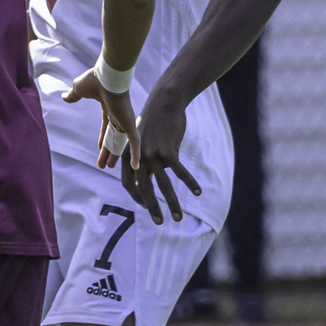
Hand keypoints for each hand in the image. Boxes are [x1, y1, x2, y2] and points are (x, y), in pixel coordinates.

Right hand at [62, 70, 138, 172]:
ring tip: (109, 167)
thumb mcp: (78, 89)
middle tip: (104, 163)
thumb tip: (64, 97)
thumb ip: (73, 95)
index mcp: (108, 106)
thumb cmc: (94, 80)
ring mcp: (124, 120)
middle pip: (113, 137)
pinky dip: (136, 154)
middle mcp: (118, 114)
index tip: (99, 148)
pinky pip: (135, 142)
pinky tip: (136, 167)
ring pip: (121, 143)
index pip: (106, 126)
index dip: (103, 137)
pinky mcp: (129, 124)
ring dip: (115, 155)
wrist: (107, 77)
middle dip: (107, 150)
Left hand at [125, 88, 203, 223]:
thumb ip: (140, 159)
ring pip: (164, 186)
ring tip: (178, 217)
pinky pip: (180, 173)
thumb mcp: (140, 140)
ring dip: (172, 204)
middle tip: (159, 222)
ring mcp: (153, 155)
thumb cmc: (153, 124)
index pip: (128, 183)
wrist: (163, 104)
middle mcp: (138, 158)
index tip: (145, 206)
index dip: (136, 197)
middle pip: (144, 190)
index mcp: (128, 156)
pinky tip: (197, 192)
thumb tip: (147, 179)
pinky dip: (190, 183)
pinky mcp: (168, 151)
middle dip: (152, 208)